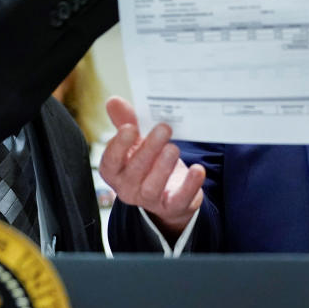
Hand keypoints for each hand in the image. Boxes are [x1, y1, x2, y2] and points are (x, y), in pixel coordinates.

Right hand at [98, 96, 205, 239]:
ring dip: (164, 167)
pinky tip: (198, 170)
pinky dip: (189, 185)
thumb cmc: (147, 161)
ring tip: (174, 148)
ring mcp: (150, 200)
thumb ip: (125, 121)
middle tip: (163, 128)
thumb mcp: (136, 141)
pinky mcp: (173, 206)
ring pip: (153, 188)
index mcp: (115, 171)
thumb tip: (113, 100)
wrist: (167, 191)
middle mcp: (128, 188)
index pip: (110, 161)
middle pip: (134, 171)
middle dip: (148, 149)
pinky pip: (180, 199)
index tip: (130, 128)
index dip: (119, 145)